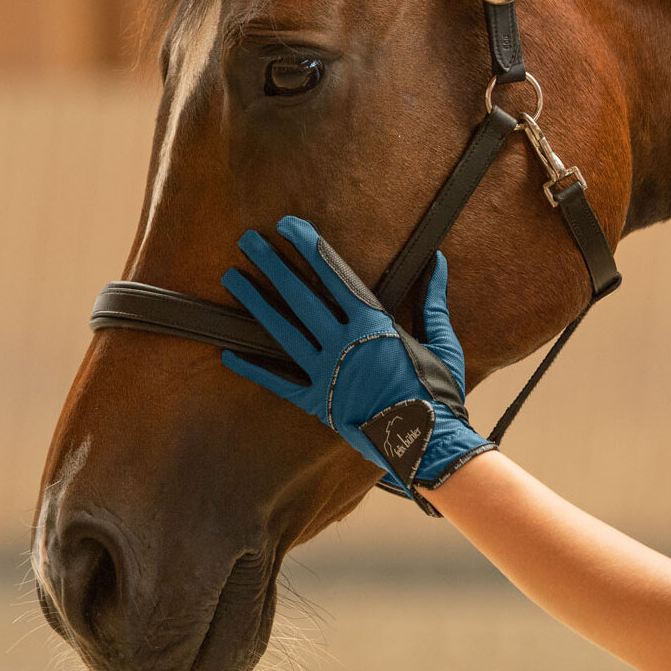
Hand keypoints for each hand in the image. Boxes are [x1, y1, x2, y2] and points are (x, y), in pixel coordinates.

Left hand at [219, 216, 488, 507]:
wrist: (428, 444)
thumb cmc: (438, 393)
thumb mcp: (443, 342)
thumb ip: (434, 301)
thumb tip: (438, 262)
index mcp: (374, 326)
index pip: (334, 276)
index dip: (310, 248)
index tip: (289, 225)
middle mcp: (343, 345)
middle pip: (299, 298)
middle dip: (273, 265)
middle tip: (248, 241)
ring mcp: (327, 374)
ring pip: (282, 331)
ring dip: (256, 303)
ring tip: (232, 278)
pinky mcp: (318, 403)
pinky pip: (279, 383)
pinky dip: (253, 369)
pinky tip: (227, 354)